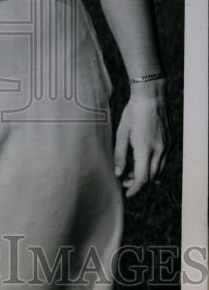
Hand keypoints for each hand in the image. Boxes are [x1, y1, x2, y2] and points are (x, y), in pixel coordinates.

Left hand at [114, 81, 173, 196]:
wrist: (152, 96)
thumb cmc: (133, 113)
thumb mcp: (121, 133)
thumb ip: (119, 154)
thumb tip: (118, 173)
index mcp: (145, 148)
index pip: (142, 178)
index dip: (134, 188)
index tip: (127, 192)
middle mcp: (159, 150)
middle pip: (151, 177)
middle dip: (138, 183)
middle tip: (126, 181)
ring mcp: (168, 146)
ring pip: (159, 170)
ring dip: (147, 175)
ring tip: (133, 172)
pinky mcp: (172, 142)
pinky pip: (165, 160)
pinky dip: (155, 166)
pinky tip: (145, 162)